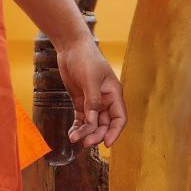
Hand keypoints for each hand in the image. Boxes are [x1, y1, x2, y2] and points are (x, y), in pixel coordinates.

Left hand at [57, 34, 126, 148]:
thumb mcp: (90, 80)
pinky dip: (77, 126)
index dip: (115, 132)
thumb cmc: (86, 59)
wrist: (71, 47)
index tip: (107, 144)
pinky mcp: (80, 100)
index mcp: (114, 94)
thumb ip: (92, 101)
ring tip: (74, 138)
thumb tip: (92, 121)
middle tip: (85, 142)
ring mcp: (92, 101)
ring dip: (85, 132)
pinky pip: (81, 118)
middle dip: (96, 134)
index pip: (119, 118)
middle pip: (104, 124)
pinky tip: (72, 133)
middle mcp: (105, 100)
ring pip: (92, 123)